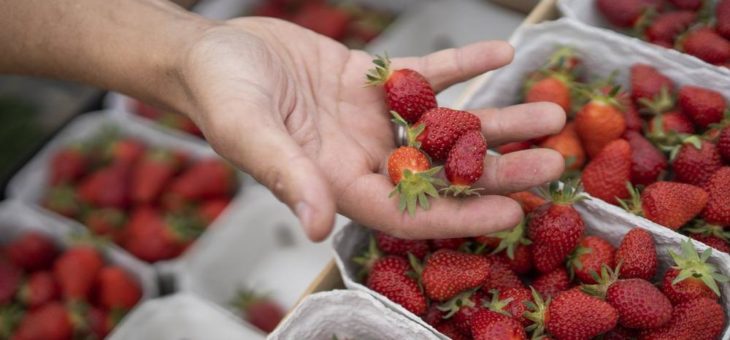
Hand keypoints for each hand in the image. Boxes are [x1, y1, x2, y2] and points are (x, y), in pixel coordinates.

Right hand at [177, 17, 565, 240]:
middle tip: (552, 162)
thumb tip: (317, 226)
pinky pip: (426, 74)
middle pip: (440, 171)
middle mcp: (362, 157)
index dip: (454, 215)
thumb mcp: (248, 132)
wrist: (214, 52)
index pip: (403, 210)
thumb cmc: (219, 95)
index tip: (507, 213)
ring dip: (495, 120)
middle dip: (496, 168)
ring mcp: (371, 120)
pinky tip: (500, 54)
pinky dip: (462, 64)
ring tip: (548, 113)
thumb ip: (285, 175)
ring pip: (444, 124)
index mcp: (335, 183)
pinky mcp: (373, 82)